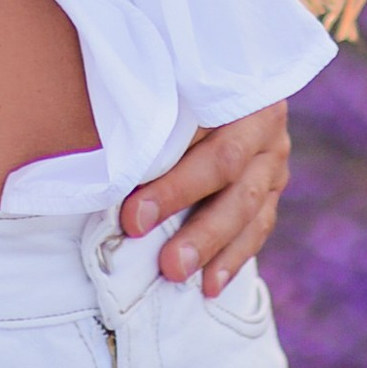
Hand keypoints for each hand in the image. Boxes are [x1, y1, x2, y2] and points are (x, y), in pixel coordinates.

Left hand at [119, 101, 289, 290]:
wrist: (212, 82)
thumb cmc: (167, 82)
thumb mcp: (161, 82)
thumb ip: (142, 108)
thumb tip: (95, 147)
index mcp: (234, 89)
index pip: (206, 136)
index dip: (171, 181)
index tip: (132, 216)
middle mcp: (262, 122)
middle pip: (229, 172)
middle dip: (189, 216)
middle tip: (156, 253)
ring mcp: (271, 157)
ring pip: (247, 207)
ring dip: (211, 245)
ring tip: (176, 273)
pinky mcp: (272, 186)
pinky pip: (258, 226)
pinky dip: (233, 257)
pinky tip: (210, 285)